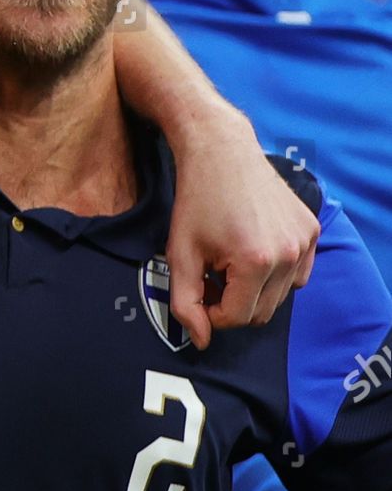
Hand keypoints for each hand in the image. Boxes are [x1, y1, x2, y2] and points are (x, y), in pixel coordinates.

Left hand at [167, 112, 318, 349]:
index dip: (211, 312)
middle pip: (261, 312)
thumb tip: (201, 341)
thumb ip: (185, 302)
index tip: (199, 288)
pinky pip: (297, 274)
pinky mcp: (312, 230)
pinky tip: (254, 246)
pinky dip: (276, 272)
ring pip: (281, 296)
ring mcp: (305, 242)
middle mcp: (288, 254)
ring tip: (230, 257)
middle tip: (212, 271)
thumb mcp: (179, 251)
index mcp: (255, 262)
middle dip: (232, 300)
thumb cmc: (196, 198)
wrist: (221, 150)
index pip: (236, 318)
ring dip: (254, 287)